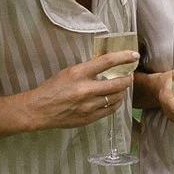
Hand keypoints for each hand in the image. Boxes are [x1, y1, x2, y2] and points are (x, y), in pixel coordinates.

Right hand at [23, 54, 138, 130]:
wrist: (39, 110)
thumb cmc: (53, 88)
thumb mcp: (69, 72)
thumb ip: (88, 69)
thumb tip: (108, 65)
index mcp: (79, 73)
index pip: (107, 62)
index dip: (123, 57)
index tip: (134, 55)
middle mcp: (85, 89)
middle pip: (117, 83)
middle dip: (128, 78)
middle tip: (130, 75)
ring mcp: (88, 106)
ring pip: (117, 98)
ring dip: (123, 91)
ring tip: (122, 87)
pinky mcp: (89, 118)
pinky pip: (110, 110)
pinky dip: (116, 103)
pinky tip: (115, 99)